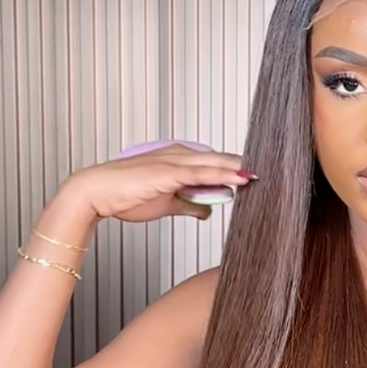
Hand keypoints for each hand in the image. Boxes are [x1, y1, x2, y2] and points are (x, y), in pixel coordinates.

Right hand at [61, 141, 255, 221]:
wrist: (97, 193)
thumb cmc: (126, 196)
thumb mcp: (168, 204)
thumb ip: (190, 204)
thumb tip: (209, 211)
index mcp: (178, 160)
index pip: (215, 164)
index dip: (237, 170)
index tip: (258, 177)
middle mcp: (178, 156)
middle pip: (220, 160)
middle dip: (243, 167)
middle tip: (269, 173)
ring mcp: (173, 162)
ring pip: (214, 164)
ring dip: (238, 170)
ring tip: (261, 175)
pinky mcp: (167, 172)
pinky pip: (200, 173)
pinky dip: (221, 175)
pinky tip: (238, 180)